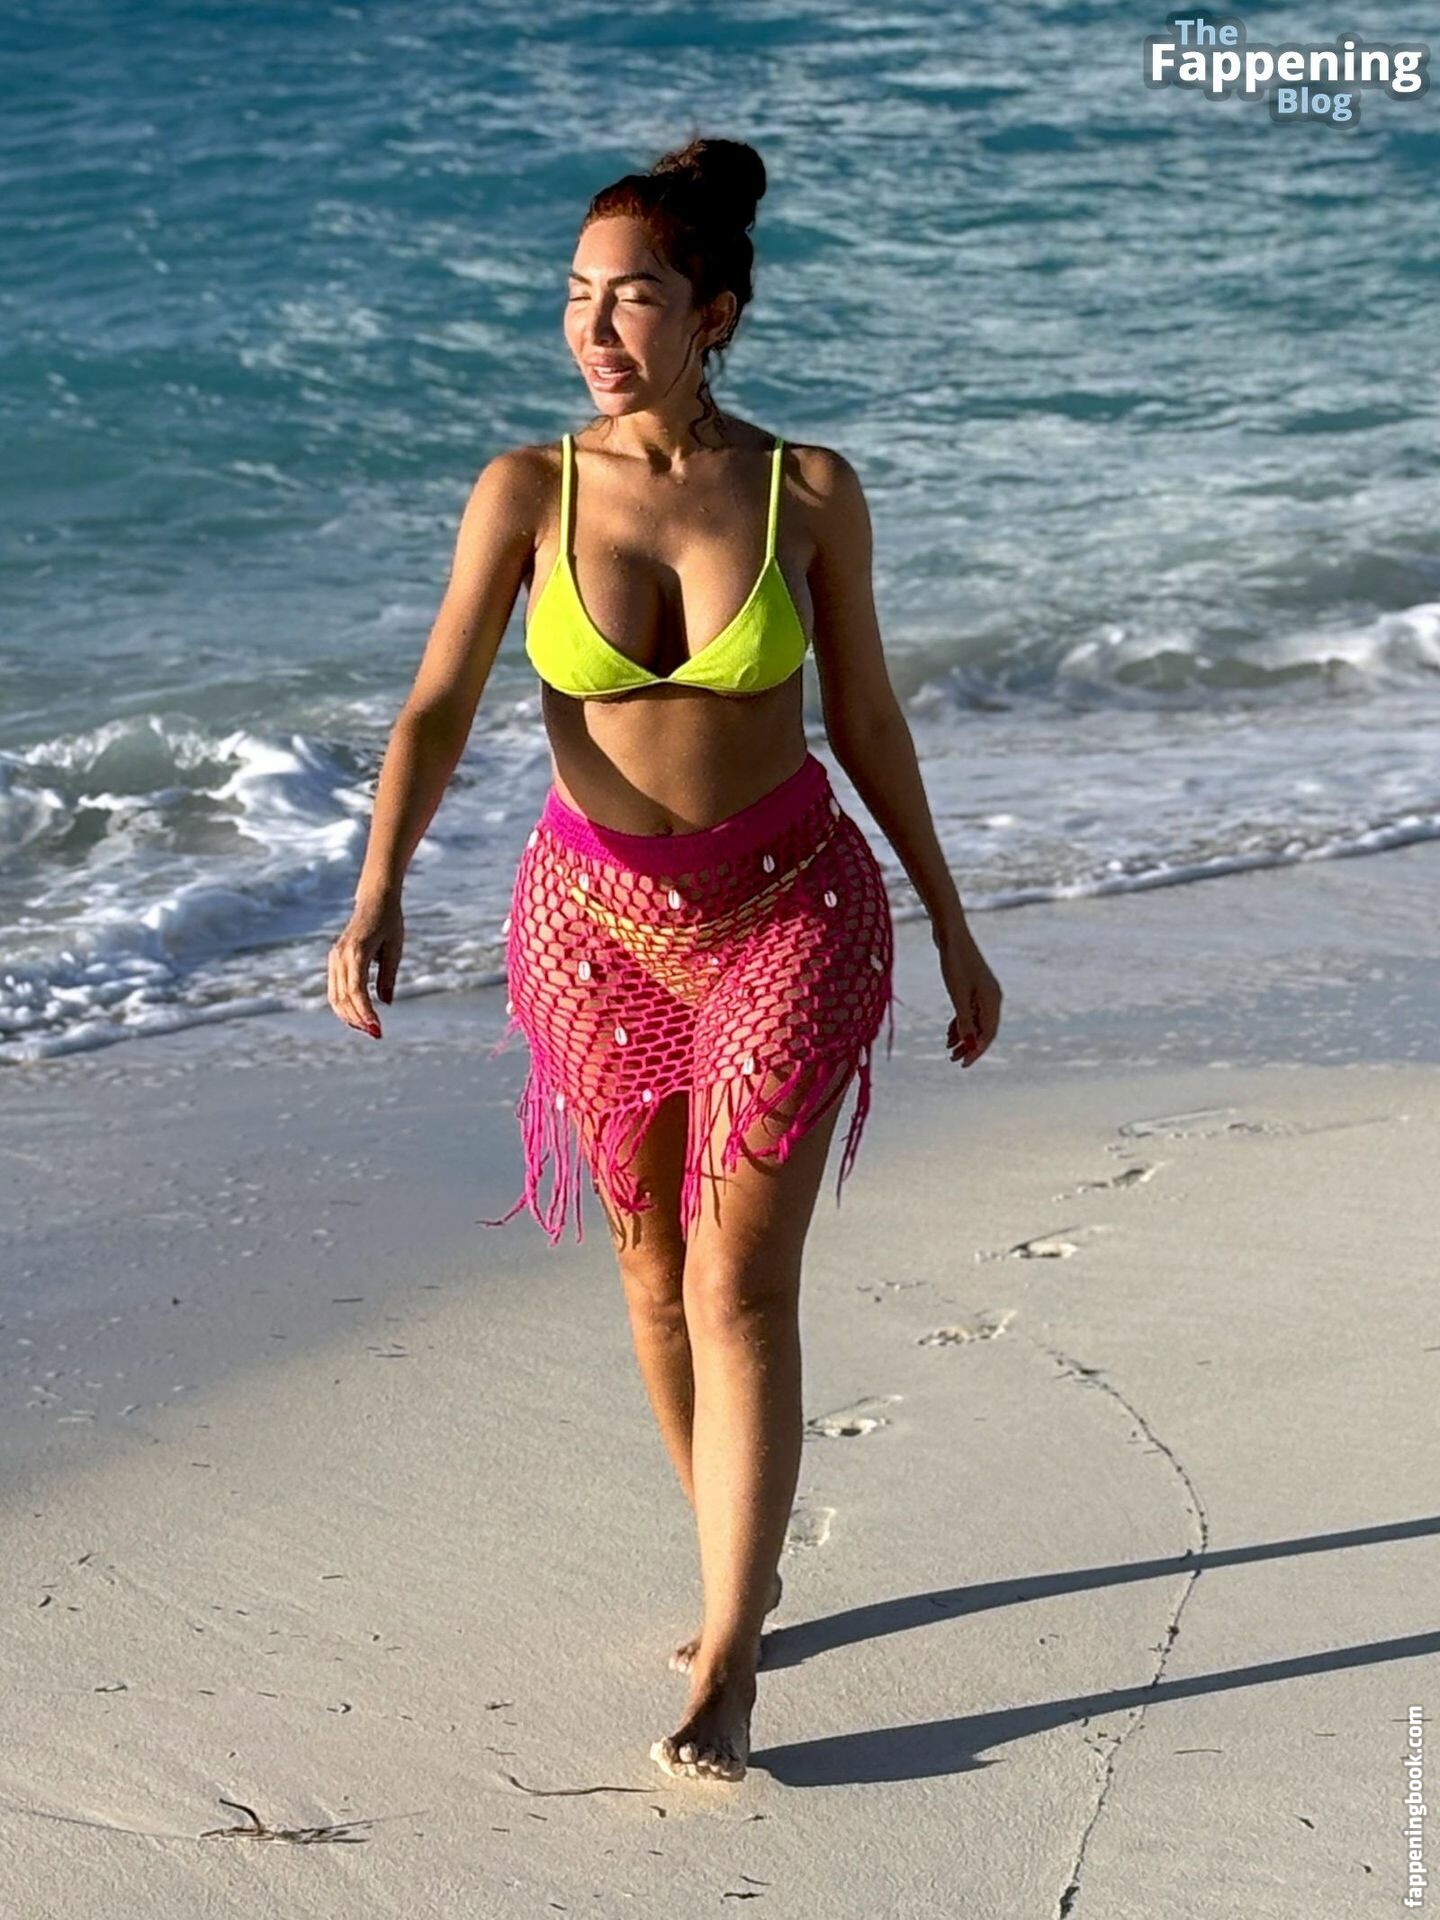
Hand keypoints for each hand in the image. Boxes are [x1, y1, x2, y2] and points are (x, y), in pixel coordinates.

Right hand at [328, 893, 403, 1038]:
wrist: (374, 900)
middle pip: (343, 998)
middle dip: (358, 1019)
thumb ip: (388, 976)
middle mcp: (340, 956)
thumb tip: (386, 1003)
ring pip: (335, 997)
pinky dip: (344, 1005)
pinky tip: (358, 1016)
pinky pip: (335, 989)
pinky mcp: (335, 960)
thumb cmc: (390, 922)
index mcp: (356, 952)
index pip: (357, 991)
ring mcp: (334, 958)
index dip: (366, 1013)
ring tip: (368, 1029)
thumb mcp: (395, 948)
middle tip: (376, 1034)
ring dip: (350, 1016)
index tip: (378, 1029)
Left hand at [936, 924, 1002, 1068]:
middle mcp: (992, 997)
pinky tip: (949, 1032)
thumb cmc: (955, 963)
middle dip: (970, 1045)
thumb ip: (964, 1020)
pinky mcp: (972, 986)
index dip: (977, 1051)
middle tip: (953, 1060)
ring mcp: (982, 991)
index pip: (988, 1034)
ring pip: (975, 1021)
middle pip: (983, 1029)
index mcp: (992, 1000)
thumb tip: (968, 1044)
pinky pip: (969, 1010)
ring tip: (948, 1048)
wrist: (951, 934)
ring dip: (964, 1035)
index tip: (963, 1064)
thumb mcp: (958, 995)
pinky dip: (960, 1022)